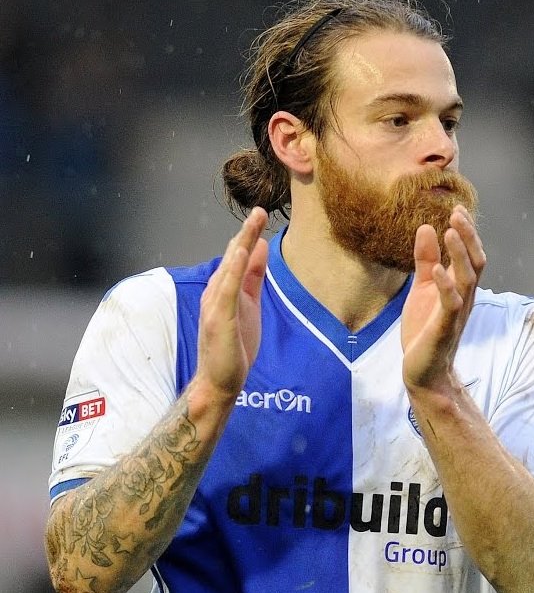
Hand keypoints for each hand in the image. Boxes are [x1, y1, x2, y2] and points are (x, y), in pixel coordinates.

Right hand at [195, 207, 268, 400]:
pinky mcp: (219, 319)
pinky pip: (226, 291)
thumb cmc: (234, 346)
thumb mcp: (249, 304)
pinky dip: (232, 271)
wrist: (220, 382)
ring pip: (229, 269)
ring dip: (241, 244)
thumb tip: (260, 247)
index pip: (237, 258)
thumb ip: (253, 277)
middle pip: (233, 257)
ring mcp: (215, 306)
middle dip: (246, 233)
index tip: (261, 215)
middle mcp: (215, 293)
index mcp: (224, 290)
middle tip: (260, 210)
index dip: (248, 236)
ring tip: (252, 223)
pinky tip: (241, 254)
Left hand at [401, 205, 485, 390]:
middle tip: (457, 213)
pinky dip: (445, 285)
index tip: (457, 209)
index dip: (466, 233)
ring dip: (459, 254)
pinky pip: (450, 305)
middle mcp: (464, 298)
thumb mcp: (422, 289)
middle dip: (468, 237)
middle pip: (475, 262)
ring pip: (467, 279)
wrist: (422, 371)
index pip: (470, 256)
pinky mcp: (443, 328)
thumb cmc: (424, 330)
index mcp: (459, 288)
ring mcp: (456, 314)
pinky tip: (435, 270)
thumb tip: (426, 227)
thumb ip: (425, 261)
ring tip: (450, 231)